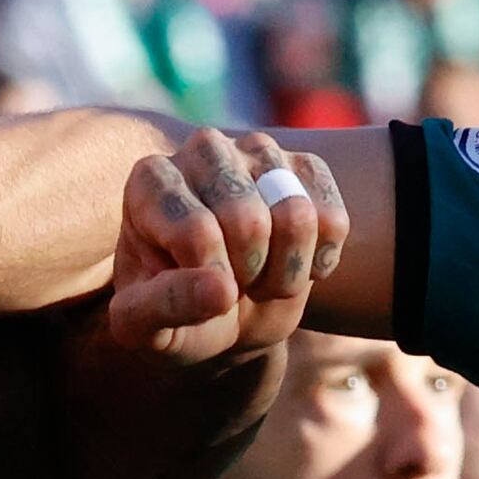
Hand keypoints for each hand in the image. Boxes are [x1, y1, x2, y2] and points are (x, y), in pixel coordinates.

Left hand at [105, 128, 341, 366]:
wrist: (224, 313)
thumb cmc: (173, 315)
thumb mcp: (145, 328)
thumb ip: (163, 308)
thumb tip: (221, 289)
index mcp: (151, 180)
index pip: (197, 232)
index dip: (209, 282)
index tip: (198, 293)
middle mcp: (203, 150)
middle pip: (249, 221)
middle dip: (249, 275)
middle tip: (233, 286)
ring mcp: (259, 152)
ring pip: (297, 216)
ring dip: (286, 273)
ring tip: (261, 278)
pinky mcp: (306, 168)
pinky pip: (333, 219)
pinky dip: (320, 260)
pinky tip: (295, 265)